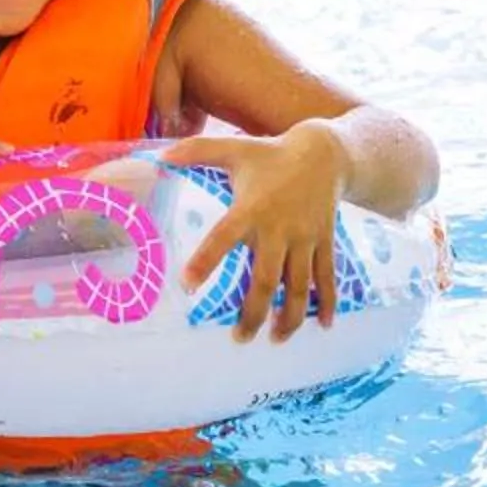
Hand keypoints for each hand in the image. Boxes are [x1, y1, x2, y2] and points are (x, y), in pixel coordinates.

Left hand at [166, 124, 347, 341]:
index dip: (206, 261)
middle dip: (253, 311)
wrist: (325, 153)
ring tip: (274, 339)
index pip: (224, 237)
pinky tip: (323, 326)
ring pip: (299, 285)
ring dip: (289, 316)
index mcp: (251, 208)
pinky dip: (326, 302)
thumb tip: (160, 153)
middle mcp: (279, 228)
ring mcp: (305, 238)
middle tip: (239, 338)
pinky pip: (327, 277)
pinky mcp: (324, 242)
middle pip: (266, 278)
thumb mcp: (234, 148)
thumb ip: (197, 151)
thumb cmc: (270, 153)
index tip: (187, 285)